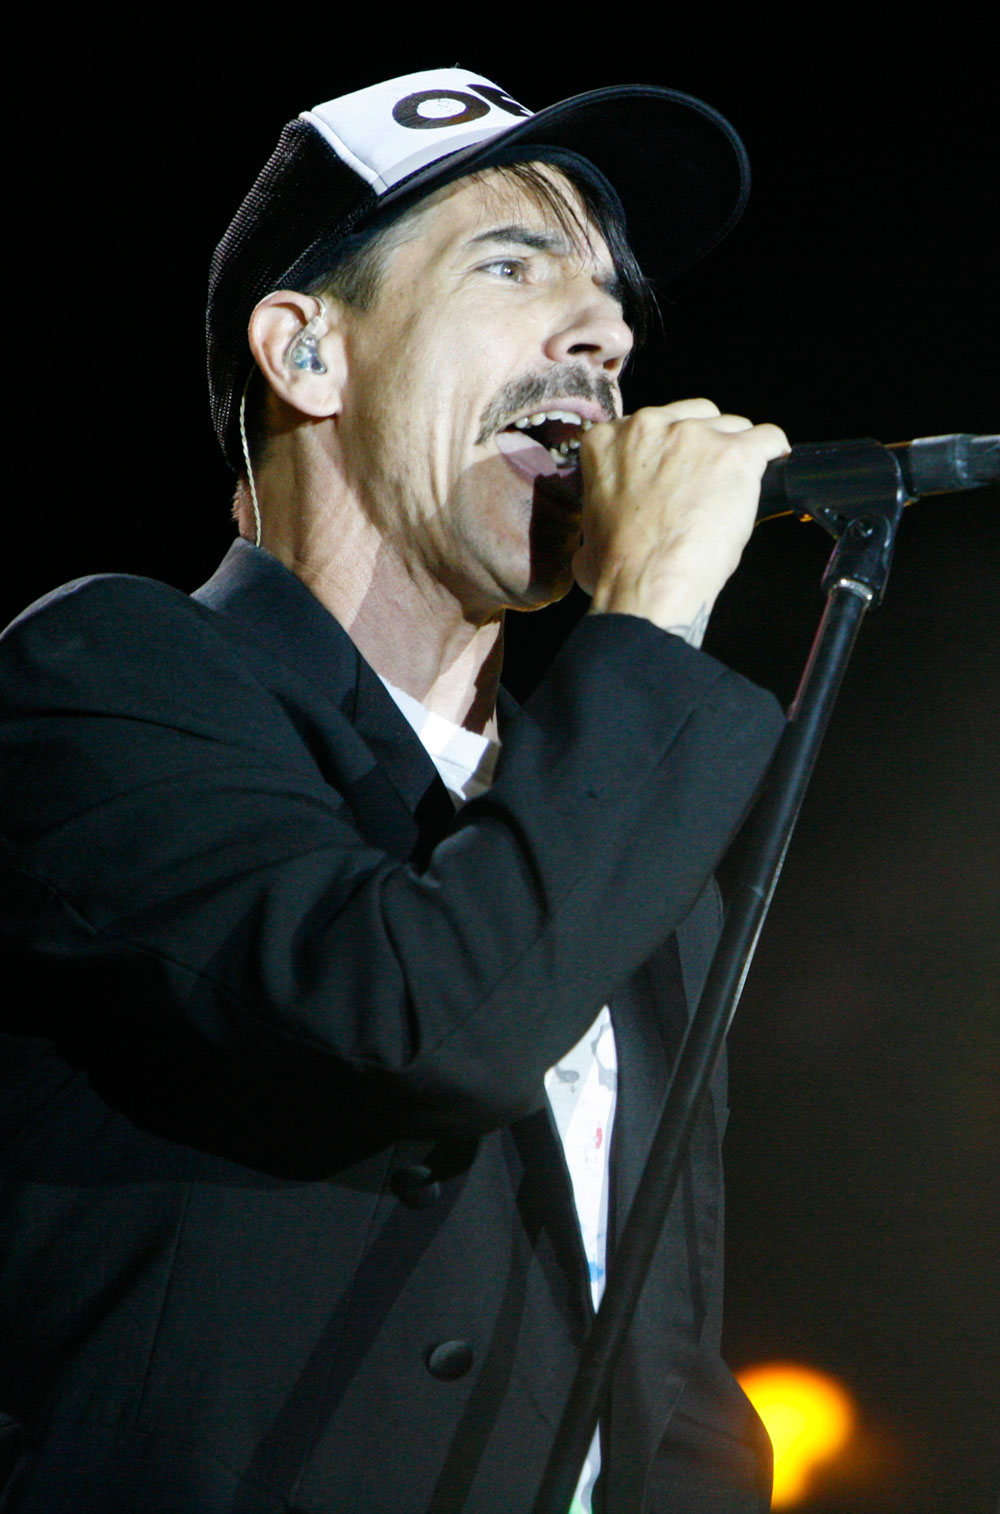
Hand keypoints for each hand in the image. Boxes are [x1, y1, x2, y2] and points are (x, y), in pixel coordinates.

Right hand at [573, 399, 788, 642]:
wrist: (649, 584)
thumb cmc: (621, 566)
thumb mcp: (592, 527)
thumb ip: (606, 505)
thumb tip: (609, 526)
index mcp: (608, 440)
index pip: (653, 424)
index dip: (670, 450)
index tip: (678, 469)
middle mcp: (649, 426)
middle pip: (696, 416)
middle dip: (705, 445)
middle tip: (707, 483)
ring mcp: (694, 436)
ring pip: (733, 426)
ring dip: (736, 454)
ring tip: (736, 490)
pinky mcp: (734, 453)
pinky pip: (767, 438)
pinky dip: (773, 453)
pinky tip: (772, 469)